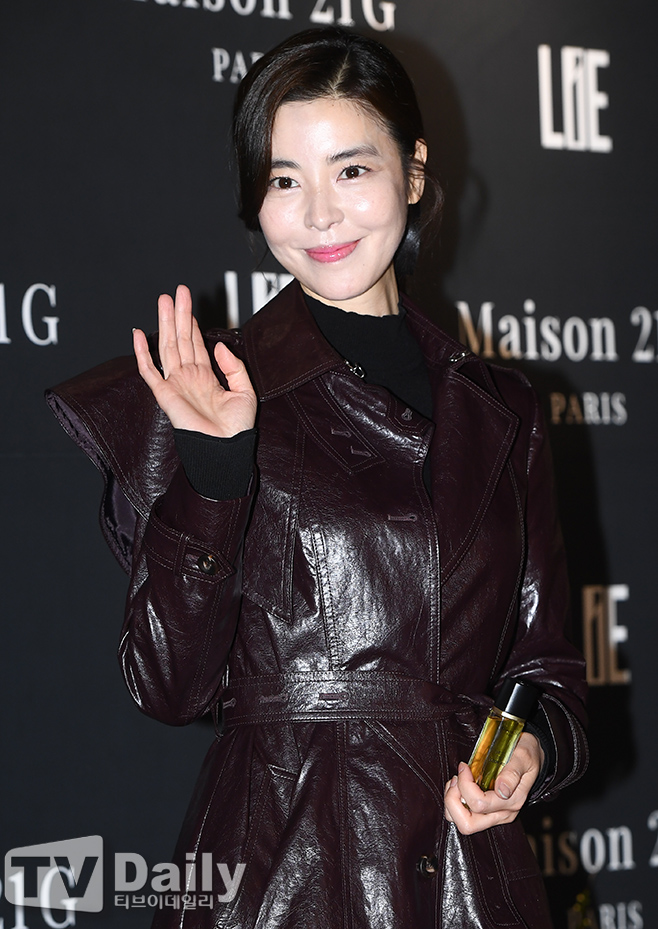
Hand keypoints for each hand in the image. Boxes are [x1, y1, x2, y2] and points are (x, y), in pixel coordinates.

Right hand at [133, 284, 256, 436]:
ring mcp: (175, 384)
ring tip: (163, 301)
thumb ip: (234, 367)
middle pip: (180, 339)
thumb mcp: (245, 391)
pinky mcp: (164, 395)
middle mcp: (188, 377)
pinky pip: (149, 371)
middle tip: (176, 291)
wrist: (225, 449)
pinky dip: (142, 353)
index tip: (188, 304)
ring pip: (166, 347)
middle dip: (177, 315)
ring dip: (164, 323)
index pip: (196, 344)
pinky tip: (138, 334)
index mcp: (206, 377)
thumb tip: (217, 345)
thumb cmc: (236, 428)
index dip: (192, 323)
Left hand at [443, 733, 544, 833]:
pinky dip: (454, 802)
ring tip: (457, 782)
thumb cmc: (527, 755)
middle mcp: (502, 813)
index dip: (465, 785)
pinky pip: (463, 816)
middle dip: (453, 801)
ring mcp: (494, 815)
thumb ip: (513, 773)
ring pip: (463, 823)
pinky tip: (459, 785)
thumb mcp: (523, 757)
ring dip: (452, 802)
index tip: (464, 767)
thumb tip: (502, 789)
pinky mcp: (487, 812)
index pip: (479, 804)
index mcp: (512, 801)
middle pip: (468, 824)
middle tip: (456, 779)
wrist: (532, 758)